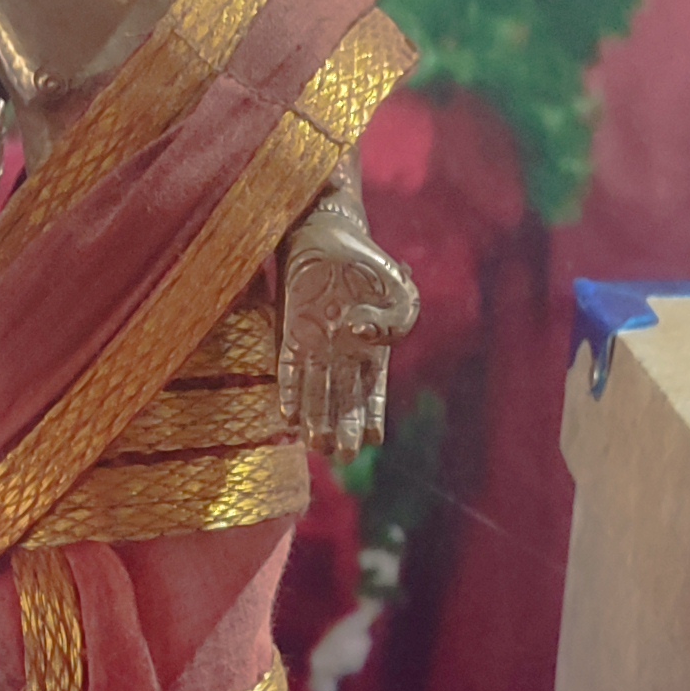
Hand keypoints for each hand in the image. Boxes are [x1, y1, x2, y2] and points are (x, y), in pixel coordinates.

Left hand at [279, 208, 418, 461]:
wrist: (333, 235)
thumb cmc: (370, 266)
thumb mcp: (401, 292)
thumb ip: (395, 321)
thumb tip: (360, 334)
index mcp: (373, 354)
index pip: (372, 396)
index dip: (371, 418)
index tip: (371, 440)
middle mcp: (343, 358)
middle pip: (342, 402)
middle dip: (342, 430)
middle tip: (342, 455)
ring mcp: (317, 348)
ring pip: (315, 393)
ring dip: (315, 420)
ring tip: (317, 445)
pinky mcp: (291, 334)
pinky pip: (288, 368)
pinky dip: (289, 391)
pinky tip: (290, 415)